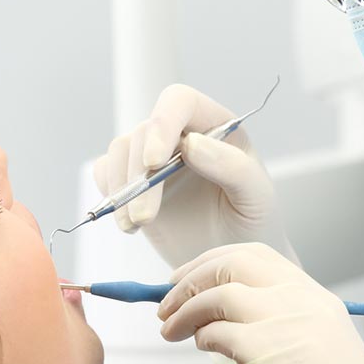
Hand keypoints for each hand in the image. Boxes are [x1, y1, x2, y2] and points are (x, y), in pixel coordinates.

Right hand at [93, 85, 294, 268]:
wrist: (230, 261)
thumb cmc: (252, 224)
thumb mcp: (257, 197)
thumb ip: (233, 167)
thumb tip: (192, 144)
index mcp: (216, 127)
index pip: (180, 102)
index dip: (163, 123)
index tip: (155, 161)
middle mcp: (182, 135)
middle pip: (145, 132)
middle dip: (140, 176)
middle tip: (146, 218)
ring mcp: (155, 159)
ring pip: (121, 151)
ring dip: (122, 188)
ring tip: (138, 224)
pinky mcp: (134, 183)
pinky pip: (107, 173)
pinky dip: (111, 197)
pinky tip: (130, 225)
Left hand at [155, 243, 363, 363]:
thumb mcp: (319, 355)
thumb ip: (282, 330)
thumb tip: (221, 322)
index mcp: (318, 298)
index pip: (256, 258)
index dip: (214, 262)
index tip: (189, 279)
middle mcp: (303, 301)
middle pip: (232, 263)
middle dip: (191, 277)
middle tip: (165, 301)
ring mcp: (287, 323)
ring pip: (218, 292)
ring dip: (184, 308)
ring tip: (169, 330)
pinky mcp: (268, 352)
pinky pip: (216, 330)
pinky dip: (200, 335)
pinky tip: (201, 348)